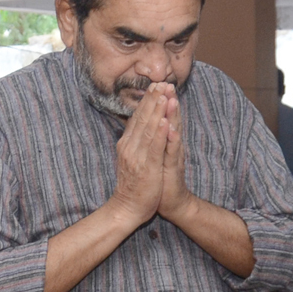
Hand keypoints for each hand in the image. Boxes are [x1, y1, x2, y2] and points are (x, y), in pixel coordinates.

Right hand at [110, 86, 168, 223]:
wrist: (127, 209)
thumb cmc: (133, 185)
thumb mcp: (131, 159)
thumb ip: (134, 142)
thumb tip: (137, 126)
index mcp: (127, 144)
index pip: (137, 118)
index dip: (147, 101)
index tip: (156, 85)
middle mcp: (130, 147)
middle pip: (142, 119)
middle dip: (153, 100)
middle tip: (161, 82)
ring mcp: (138, 157)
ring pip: (149, 130)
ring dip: (157, 112)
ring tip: (164, 95)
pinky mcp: (147, 168)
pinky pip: (154, 148)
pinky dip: (160, 134)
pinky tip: (165, 121)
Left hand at [156, 84, 193, 221]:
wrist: (172, 203)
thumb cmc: (162, 178)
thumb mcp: (157, 155)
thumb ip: (156, 139)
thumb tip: (151, 123)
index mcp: (165, 142)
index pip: (163, 118)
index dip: (161, 102)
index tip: (158, 84)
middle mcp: (171, 146)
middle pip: (170, 121)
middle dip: (168, 102)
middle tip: (167, 84)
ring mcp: (173, 157)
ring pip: (173, 133)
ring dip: (172, 116)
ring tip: (171, 99)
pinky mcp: (173, 169)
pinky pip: (172, 152)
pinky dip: (172, 140)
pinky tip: (170, 129)